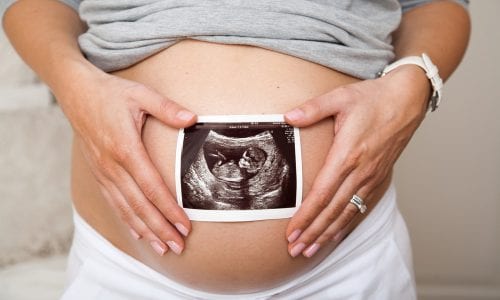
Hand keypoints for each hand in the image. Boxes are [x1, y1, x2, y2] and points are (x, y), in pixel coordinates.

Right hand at [58, 65, 195, 255]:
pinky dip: (127, 220)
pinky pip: (114, 203)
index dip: (169, 209)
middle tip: (178, 246)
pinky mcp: (99, 174)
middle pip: (140, 205)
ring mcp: (104, 172)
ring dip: (146, 230)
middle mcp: (113, 166)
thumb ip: (167, 108)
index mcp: (126, 148)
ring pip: (126, 209)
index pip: (152, 187)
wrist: (76, 92)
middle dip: (160, 228)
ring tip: (163, 248)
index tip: (184, 225)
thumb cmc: (111, 93)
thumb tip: (192, 118)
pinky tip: (139, 233)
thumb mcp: (141, 94)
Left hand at [284, 65, 429, 257]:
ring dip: (327, 233)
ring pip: (347, 213)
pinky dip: (347, 224)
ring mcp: (372, 177)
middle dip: (312, 232)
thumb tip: (288, 116)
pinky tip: (336, 234)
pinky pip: (361, 207)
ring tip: (310, 250)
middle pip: (333, 210)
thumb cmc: (374, 98)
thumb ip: (312, 109)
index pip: (323, 194)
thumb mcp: (340, 97)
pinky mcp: (379, 177)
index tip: (292, 232)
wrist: (407, 99)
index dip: (306, 216)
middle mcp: (361, 171)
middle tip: (295, 250)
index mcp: (348, 154)